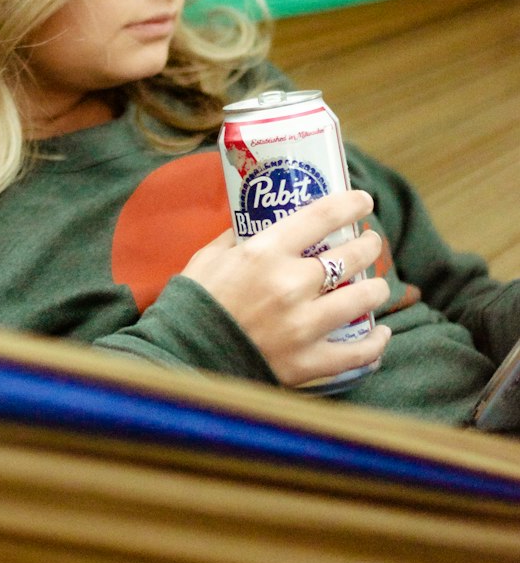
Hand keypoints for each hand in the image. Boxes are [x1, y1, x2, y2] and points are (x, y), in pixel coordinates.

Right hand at [183, 189, 391, 387]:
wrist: (182, 357)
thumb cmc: (193, 304)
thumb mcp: (209, 257)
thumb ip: (237, 238)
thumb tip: (256, 220)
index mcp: (265, 252)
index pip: (324, 216)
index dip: (351, 204)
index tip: (363, 201)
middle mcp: (290, 284)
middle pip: (352, 255)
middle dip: (369, 245)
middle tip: (369, 243)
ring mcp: (303, 325)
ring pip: (364, 298)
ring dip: (376, 288)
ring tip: (375, 285)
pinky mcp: (308, 362)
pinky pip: (358, 352)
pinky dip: (375, 341)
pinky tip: (379, 332)